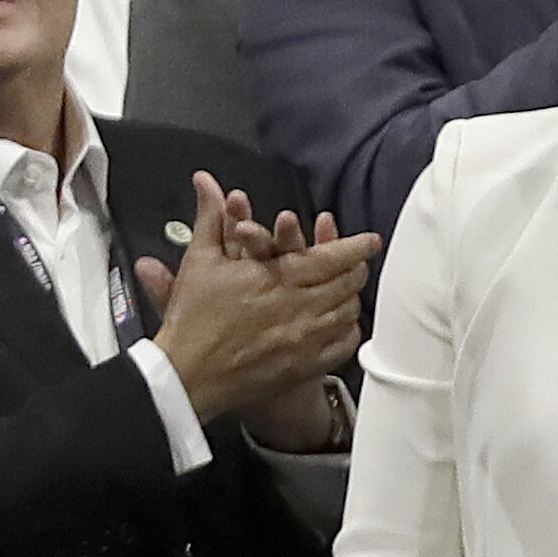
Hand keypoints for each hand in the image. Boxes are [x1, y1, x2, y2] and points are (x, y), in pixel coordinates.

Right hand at [136, 173, 376, 426]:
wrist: (188, 375)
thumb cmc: (192, 318)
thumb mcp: (200, 259)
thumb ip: (211, 216)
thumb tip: (205, 181)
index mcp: (277, 279)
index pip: (331, 258)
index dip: (355, 247)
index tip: (369, 241)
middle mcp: (298, 309)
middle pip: (346, 285)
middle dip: (356, 269)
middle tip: (358, 261)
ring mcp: (304, 341)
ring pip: (347, 313)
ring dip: (351, 297)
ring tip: (350, 288)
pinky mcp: (303, 367)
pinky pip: (342, 347)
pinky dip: (347, 331)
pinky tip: (340, 323)